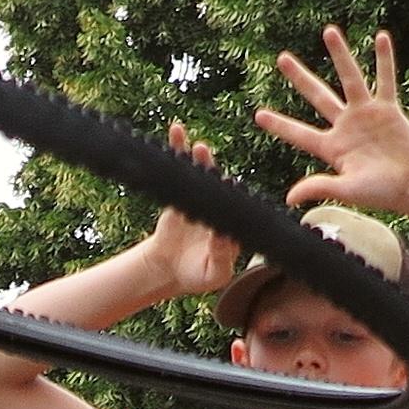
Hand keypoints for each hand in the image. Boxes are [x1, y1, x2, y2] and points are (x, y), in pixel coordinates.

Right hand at [134, 122, 242, 298]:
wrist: (170, 270)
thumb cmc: (197, 276)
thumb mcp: (214, 274)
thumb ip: (221, 256)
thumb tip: (222, 236)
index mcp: (234, 224)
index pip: (238, 208)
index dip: (234, 197)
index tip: (229, 187)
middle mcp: (221, 206)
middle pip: (221, 185)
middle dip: (218, 172)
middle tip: (215, 165)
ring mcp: (203, 196)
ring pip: (203, 173)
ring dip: (201, 159)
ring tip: (199, 149)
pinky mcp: (183, 190)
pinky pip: (181, 168)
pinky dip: (178, 149)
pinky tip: (176, 132)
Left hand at [255, 27, 408, 220]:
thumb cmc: (382, 193)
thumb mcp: (347, 190)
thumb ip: (320, 186)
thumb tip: (289, 198)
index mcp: (332, 147)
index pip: (299, 134)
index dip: (280, 125)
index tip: (258, 115)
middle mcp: (346, 126)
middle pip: (318, 96)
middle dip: (300, 77)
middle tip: (281, 58)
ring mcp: (367, 114)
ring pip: (350, 79)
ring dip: (340, 55)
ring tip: (329, 31)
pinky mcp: (389, 109)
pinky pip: (386, 80)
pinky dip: (385, 60)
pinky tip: (381, 37)